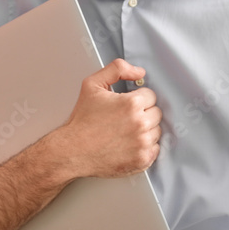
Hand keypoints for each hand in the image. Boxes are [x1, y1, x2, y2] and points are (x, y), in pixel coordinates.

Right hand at [58, 58, 161, 178]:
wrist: (72, 150)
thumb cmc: (82, 120)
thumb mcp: (92, 84)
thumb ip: (117, 69)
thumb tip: (140, 72)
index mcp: (131, 104)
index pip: (150, 96)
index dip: (138, 99)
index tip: (126, 106)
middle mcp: (140, 124)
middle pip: (156, 113)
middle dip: (143, 113)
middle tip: (124, 119)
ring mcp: (142, 143)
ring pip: (156, 131)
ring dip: (146, 130)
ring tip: (125, 132)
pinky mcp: (142, 160)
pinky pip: (155, 149)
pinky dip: (145, 147)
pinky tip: (129, 144)